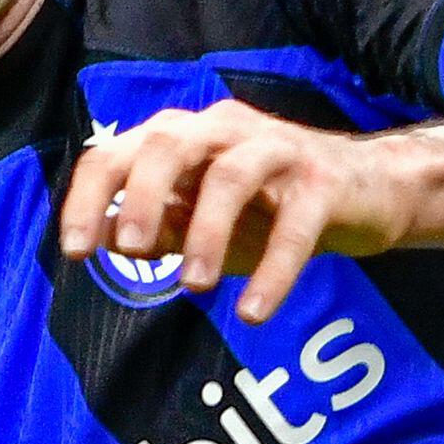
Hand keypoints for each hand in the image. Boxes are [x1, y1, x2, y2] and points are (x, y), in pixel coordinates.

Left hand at [55, 98, 408, 320]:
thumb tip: (98, 243)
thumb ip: (157, 229)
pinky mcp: (323, 183)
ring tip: (194, 288)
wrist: (370, 192)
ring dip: (206, 232)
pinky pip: (295, 225)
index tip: (74, 251)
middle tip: (128, 250)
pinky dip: (273, 269)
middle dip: (141, 197)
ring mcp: (277, 150)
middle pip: (168, 145)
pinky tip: (255, 312)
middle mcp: (224, 131)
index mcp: (184, 136)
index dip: (89, 198)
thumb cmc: (273, 206)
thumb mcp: (205, 221)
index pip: (118, 151)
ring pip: (230, 176)